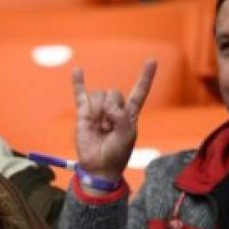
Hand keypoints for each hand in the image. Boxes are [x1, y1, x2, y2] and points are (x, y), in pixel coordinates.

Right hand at [72, 61, 156, 192]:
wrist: (98, 167)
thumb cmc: (116, 154)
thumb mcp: (126, 136)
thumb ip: (121, 117)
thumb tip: (107, 106)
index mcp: (129, 114)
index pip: (139, 92)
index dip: (145, 77)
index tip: (152, 61)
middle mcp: (114, 109)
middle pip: (114, 92)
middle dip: (111, 109)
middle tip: (108, 129)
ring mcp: (98, 110)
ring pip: (98, 95)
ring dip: (98, 112)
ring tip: (98, 128)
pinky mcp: (83, 114)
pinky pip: (80, 94)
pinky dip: (78, 82)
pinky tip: (77, 70)